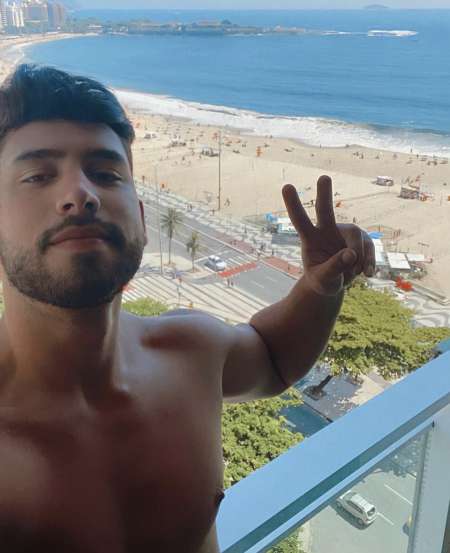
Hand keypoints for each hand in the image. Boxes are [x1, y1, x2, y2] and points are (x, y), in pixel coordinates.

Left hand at [282, 175, 375, 295]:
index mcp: (310, 239)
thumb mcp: (324, 280)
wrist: (335, 284)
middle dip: (324, 194)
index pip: (300, 221)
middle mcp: (326, 230)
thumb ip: (334, 268)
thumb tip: (351, 254)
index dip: (294, 205)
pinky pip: (369, 247)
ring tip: (354, 274)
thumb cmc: (323, 281)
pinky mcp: (360, 238)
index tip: (287, 186)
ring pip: (356, 236)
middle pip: (325, 209)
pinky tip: (367, 274)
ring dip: (358, 258)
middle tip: (323, 177)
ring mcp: (344, 232)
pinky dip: (369, 262)